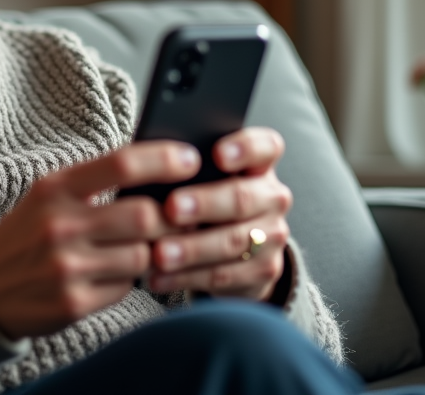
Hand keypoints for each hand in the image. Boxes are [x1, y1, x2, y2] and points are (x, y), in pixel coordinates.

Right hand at [0, 141, 199, 339]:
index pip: (122, 164)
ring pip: (143, 255)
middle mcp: (59, 225)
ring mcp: (66, 267)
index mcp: (54, 189)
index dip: (164, 160)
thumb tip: (159, 170)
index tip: (189, 160)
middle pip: (144, 214)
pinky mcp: (73, 303)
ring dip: (149, 252)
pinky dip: (127, 281)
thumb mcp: (47, 197)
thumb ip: (94, 182)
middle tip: (179, 217)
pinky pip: (126, 287)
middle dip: (170, 217)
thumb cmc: (26, 236)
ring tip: (137, 248)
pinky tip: (109, 274)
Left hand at [144, 127, 291, 301]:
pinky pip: (224, 275)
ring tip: (159, 252)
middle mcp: (272, 197)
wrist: (235, 248)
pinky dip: (187, 277)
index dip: (244, 148)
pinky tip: (159, 277)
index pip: (265, 147)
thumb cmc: (205, 196)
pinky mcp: (263, 271)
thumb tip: (151, 165)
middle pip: (242, 197)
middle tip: (171, 208)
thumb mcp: (202, 177)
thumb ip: (187, 168)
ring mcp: (272, 235)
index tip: (217, 154)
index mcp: (259, 164)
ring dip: (192, 248)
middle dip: (204, 203)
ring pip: (233, 241)